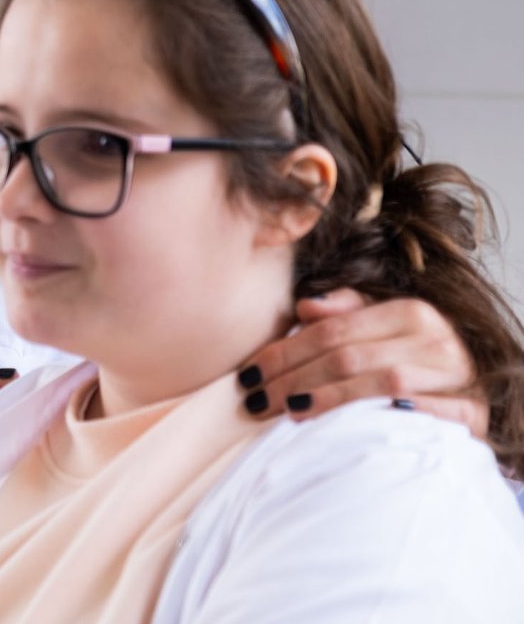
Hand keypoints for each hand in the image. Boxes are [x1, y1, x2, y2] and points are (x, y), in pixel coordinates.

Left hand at [237, 288, 486, 437]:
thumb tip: (304, 307)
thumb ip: (346, 313)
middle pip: (346, 358)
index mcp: (409, 313)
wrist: (483, 393)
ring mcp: (456, 375)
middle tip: (255, 400)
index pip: (331, 332)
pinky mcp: (473, 412)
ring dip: (329, 399)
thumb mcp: (387, 328)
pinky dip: (393, 415)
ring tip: (288, 411)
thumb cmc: (420, 360)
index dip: (284, 352)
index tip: (248, 374)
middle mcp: (434, 339)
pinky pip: (429, 413)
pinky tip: (356, 425)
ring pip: (378, 383)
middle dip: (292, 379)